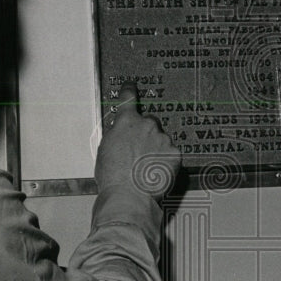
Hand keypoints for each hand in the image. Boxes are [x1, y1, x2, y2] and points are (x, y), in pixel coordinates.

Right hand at [95, 83, 180, 197]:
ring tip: (144, 167)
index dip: (129, 91)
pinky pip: (170, 153)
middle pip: (149, 122)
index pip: (128, 99)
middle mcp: (147, 125)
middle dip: (145, 133)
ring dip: (155, 149)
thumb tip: (120, 131)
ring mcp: (163, 138)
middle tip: (137, 152)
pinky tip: (155, 172)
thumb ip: (115, 134)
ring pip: (161, 139)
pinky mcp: (175, 153)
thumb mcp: (105, 149)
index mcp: (126, 122)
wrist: (128, 194)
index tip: (132, 86)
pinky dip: (165, 161)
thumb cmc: (112, 176)